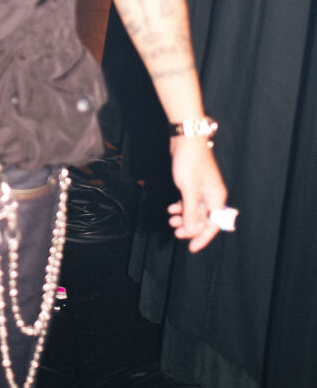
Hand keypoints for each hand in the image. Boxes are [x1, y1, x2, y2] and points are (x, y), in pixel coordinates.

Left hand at [168, 136, 227, 252]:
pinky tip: (171, 209)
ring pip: (195, 211)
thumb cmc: (190, 162)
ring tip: (170, 220)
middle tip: (175, 233)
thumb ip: (191, 211)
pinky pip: (190, 202)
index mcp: (217, 197)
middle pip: (204, 220)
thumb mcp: (188, 190)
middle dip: (190, 228)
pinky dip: (181, 207)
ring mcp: (203, 190)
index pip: (214, 225)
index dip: (202, 238)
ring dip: (184, 218)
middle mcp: (213, 195)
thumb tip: (192, 231)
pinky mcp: (194, 185)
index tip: (191, 248)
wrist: (186, 139)